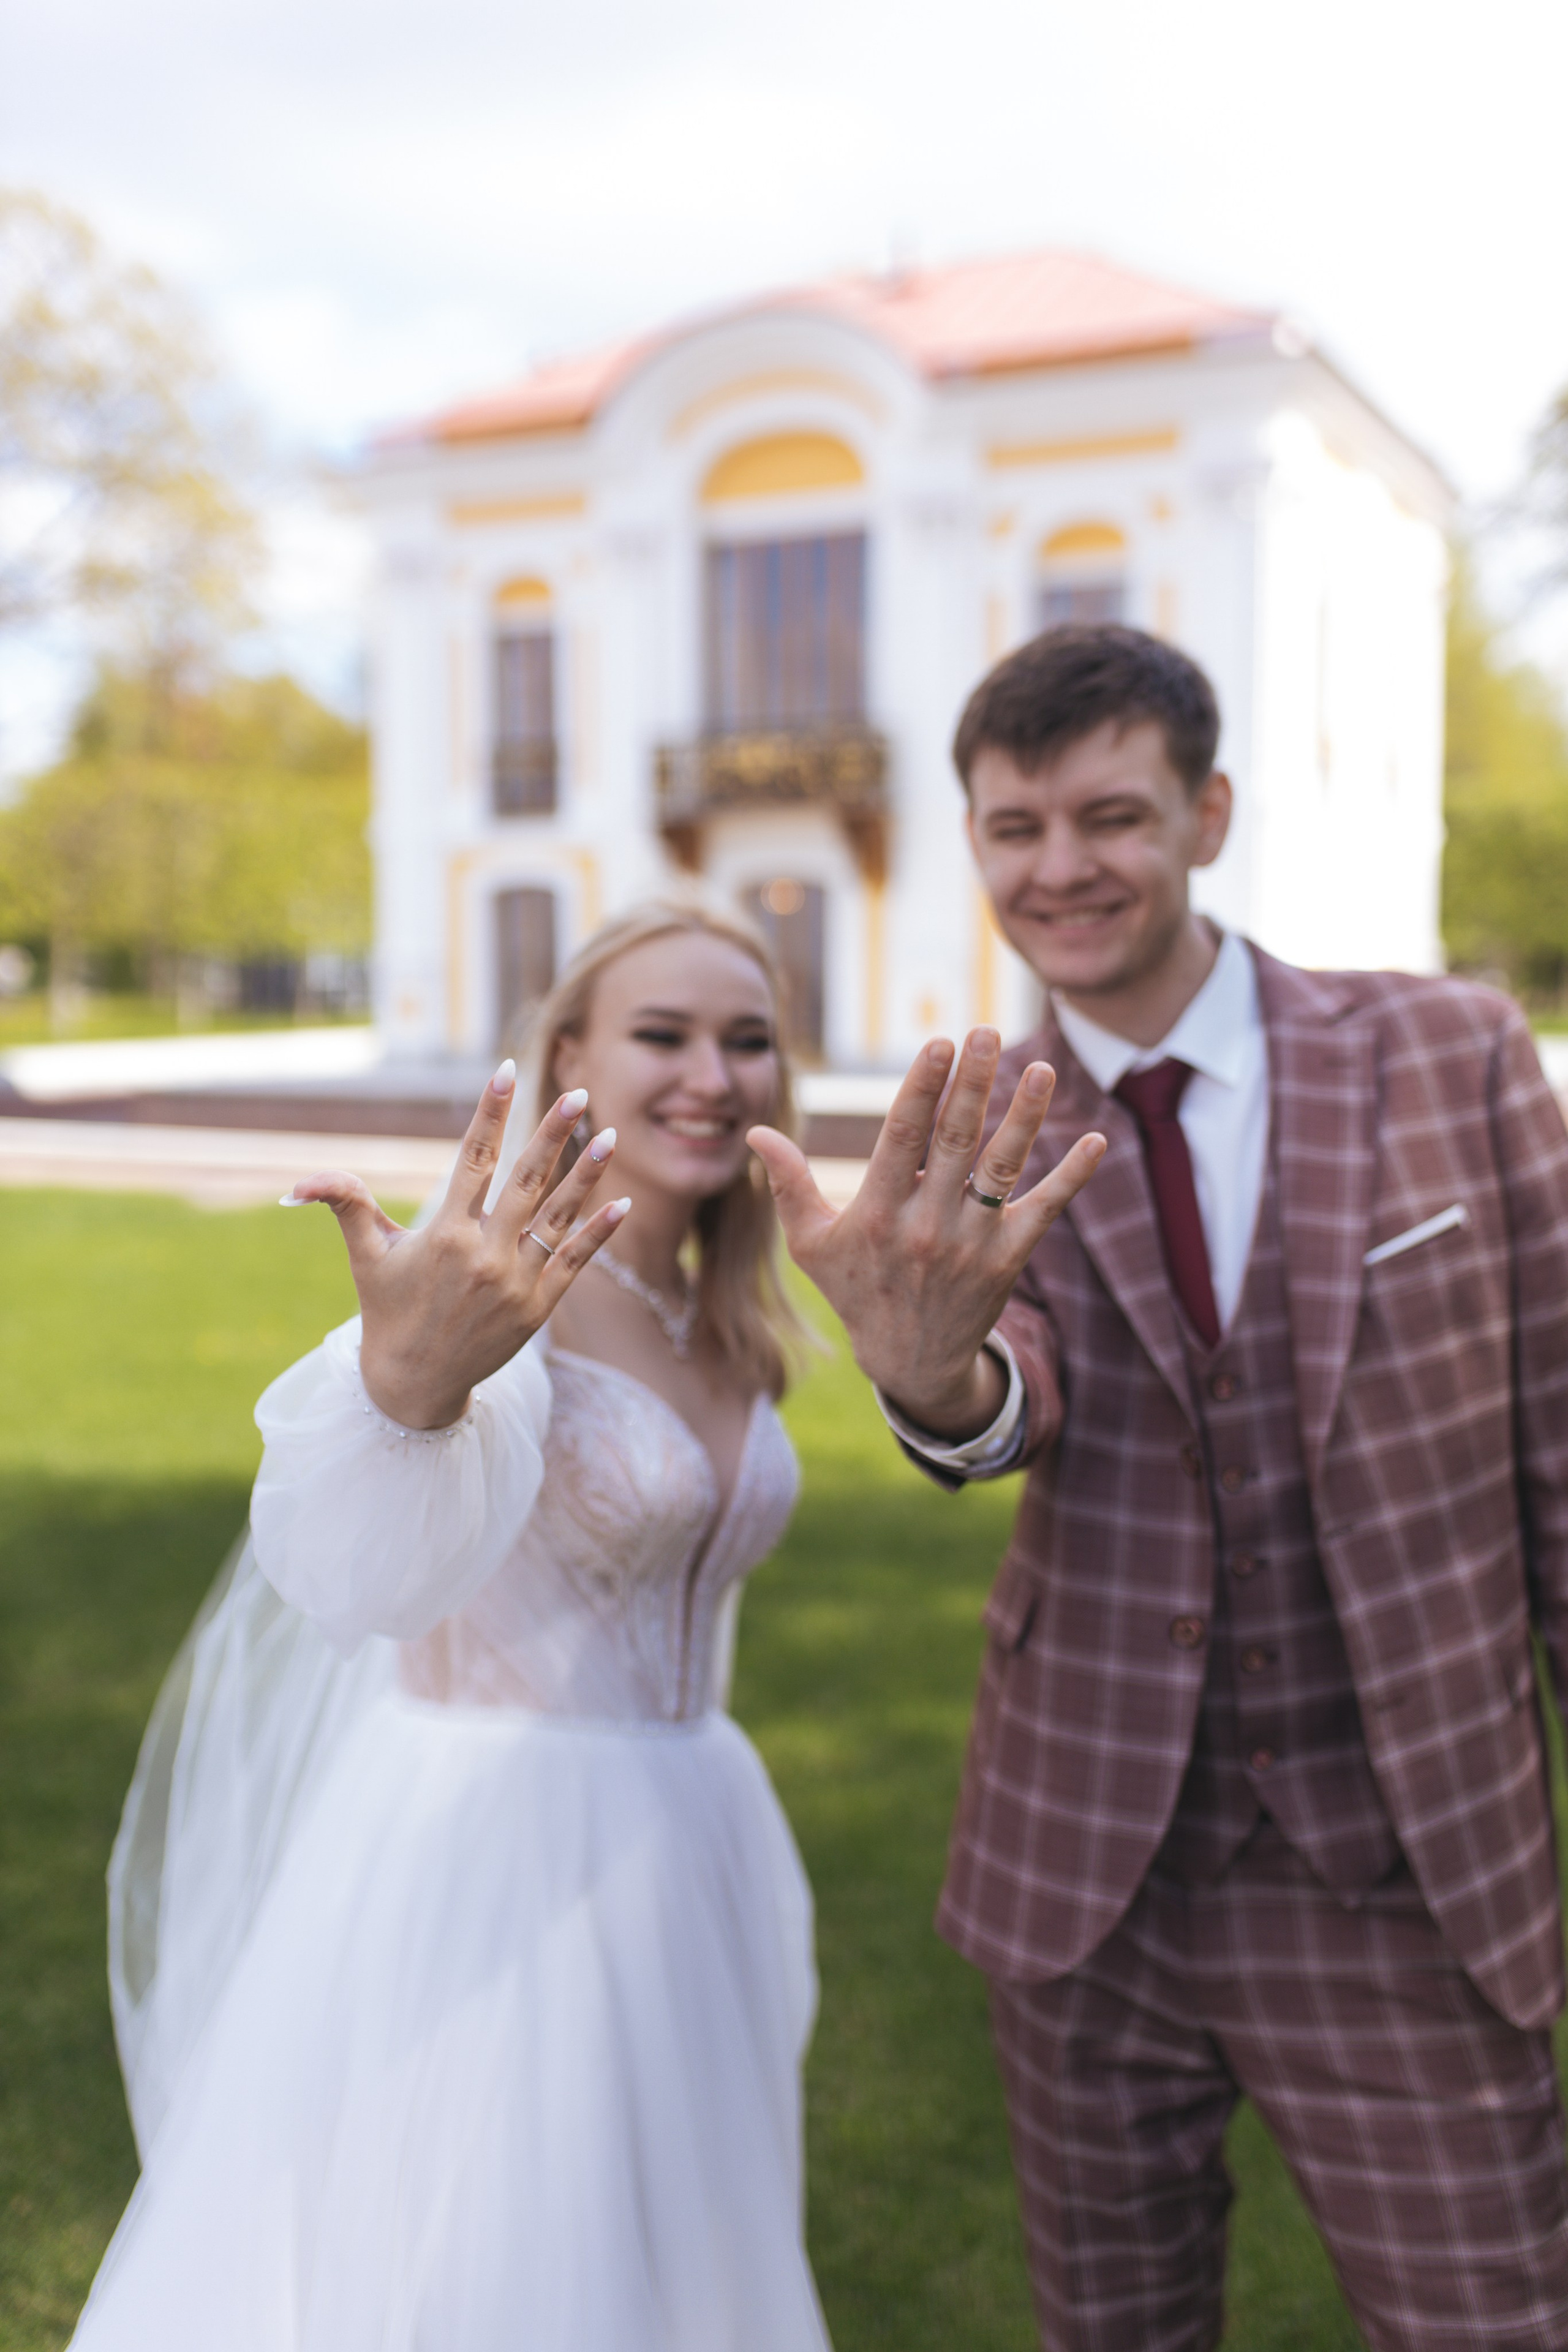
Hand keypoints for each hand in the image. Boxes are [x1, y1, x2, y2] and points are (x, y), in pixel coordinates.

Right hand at [284, 1064, 628, 1428]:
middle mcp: (485, 1254)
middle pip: (526, 1181)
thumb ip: (345, 1204)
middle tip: (576, 1093)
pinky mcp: (539, 1308)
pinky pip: (575, 1261)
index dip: (490, 1113)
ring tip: (610, 1134)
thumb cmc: (388, 1310)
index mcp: (446, 1234)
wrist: (415, 1384)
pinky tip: (622, 1201)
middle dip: (552, 1134)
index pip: (473, 1159)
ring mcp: (517, 1282)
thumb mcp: (367, 1255)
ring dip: (587, 1174)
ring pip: (558, 1216)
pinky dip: (598, 1232)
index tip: (506, 1070)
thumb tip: (296, 1182)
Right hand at [748, 1029, 1104, 1439]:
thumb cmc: (856, 1288)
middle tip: (989, 1031)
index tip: (940, 1044)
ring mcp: (971, 1244)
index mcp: (877, 1213)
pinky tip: (1096, 1140)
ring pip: (1003, 1169)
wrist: (910, 1362)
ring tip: (1041, 1069)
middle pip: (955, 1142)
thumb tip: (756, 1131)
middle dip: (974, 1084)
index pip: (902, 1138)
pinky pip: (1045, 1211)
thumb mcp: (811, 1243)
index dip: (922, 1088)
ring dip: (1025, 1117)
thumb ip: (787, 1184)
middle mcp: (926, 1226)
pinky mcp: (1008, 1260)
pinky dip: (1073, 1177)